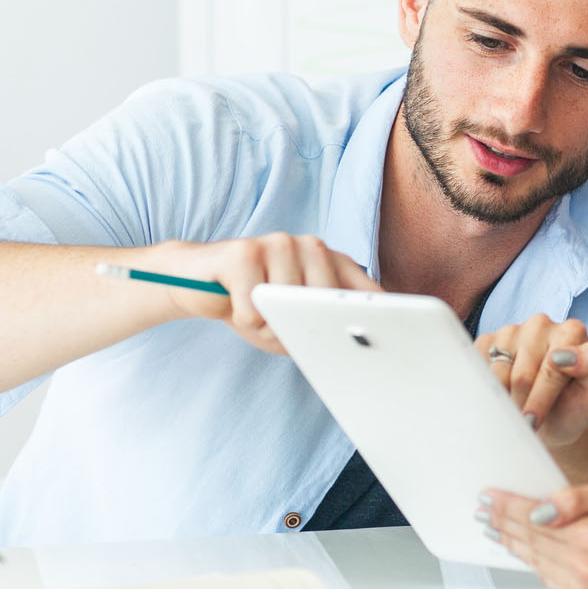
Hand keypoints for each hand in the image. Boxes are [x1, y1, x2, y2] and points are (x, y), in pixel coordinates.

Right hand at [133, 234, 380, 353]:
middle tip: (274, 320)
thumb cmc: (250, 305)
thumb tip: (353, 345)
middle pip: (326, 304)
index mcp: (330, 262)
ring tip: (251, 308)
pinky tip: (233, 300)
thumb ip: (322, 328)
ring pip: (289, 307)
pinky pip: (255, 308)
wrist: (194, 282)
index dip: (379, 314)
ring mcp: (278, 243)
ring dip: (267, 325)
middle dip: (300, 326)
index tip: (394, 337)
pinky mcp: (245, 251)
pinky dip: (243, 318)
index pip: (366, 291)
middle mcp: (309, 245)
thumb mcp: (293, 323)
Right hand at [474, 315, 587, 449]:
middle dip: (522, 403)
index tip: (534, 420)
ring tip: (515, 408)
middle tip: (525, 420)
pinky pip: (478, 368)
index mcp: (571, 332)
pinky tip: (502, 394)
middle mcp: (541, 324)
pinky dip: (487, 388)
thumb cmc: (572, 408)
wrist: (545, 419)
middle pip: (522, 374)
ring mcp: (512, 329)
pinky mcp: (488, 340)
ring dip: (504, 398)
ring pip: (498, 373)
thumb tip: (571, 355)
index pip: (552, 367)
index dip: (541, 400)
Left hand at [477, 476, 587, 588]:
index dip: (506, 506)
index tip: (487, 496)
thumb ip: (574, 498)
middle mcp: (582, 568)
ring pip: (532, 559)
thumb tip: (538, 509)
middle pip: (527, 539)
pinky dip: (530, 559)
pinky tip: (519, 546)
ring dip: (510, 541)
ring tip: (493, 526)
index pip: (532, 518)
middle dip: (502, 521)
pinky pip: (544, 575)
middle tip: (483, 509)